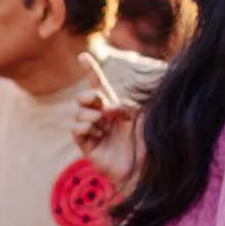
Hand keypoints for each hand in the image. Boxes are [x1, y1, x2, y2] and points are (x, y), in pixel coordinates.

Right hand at [72, 56, 138, 191]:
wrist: (145, 169)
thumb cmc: (148, 143)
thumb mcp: (143, 116)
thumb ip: (126, 105)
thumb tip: (106, 107)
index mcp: (117, 107)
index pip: (100, 86)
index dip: (91, 71)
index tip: (82, 56)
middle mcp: (103, 118)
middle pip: (84, 97)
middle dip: (87, 96)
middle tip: (98, 103)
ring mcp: (94, 132)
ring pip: (79, 113)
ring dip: (90, 115)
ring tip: (101, 124)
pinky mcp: (87, 146)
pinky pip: (76, 129)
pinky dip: (84, 127)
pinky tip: (96, 133)